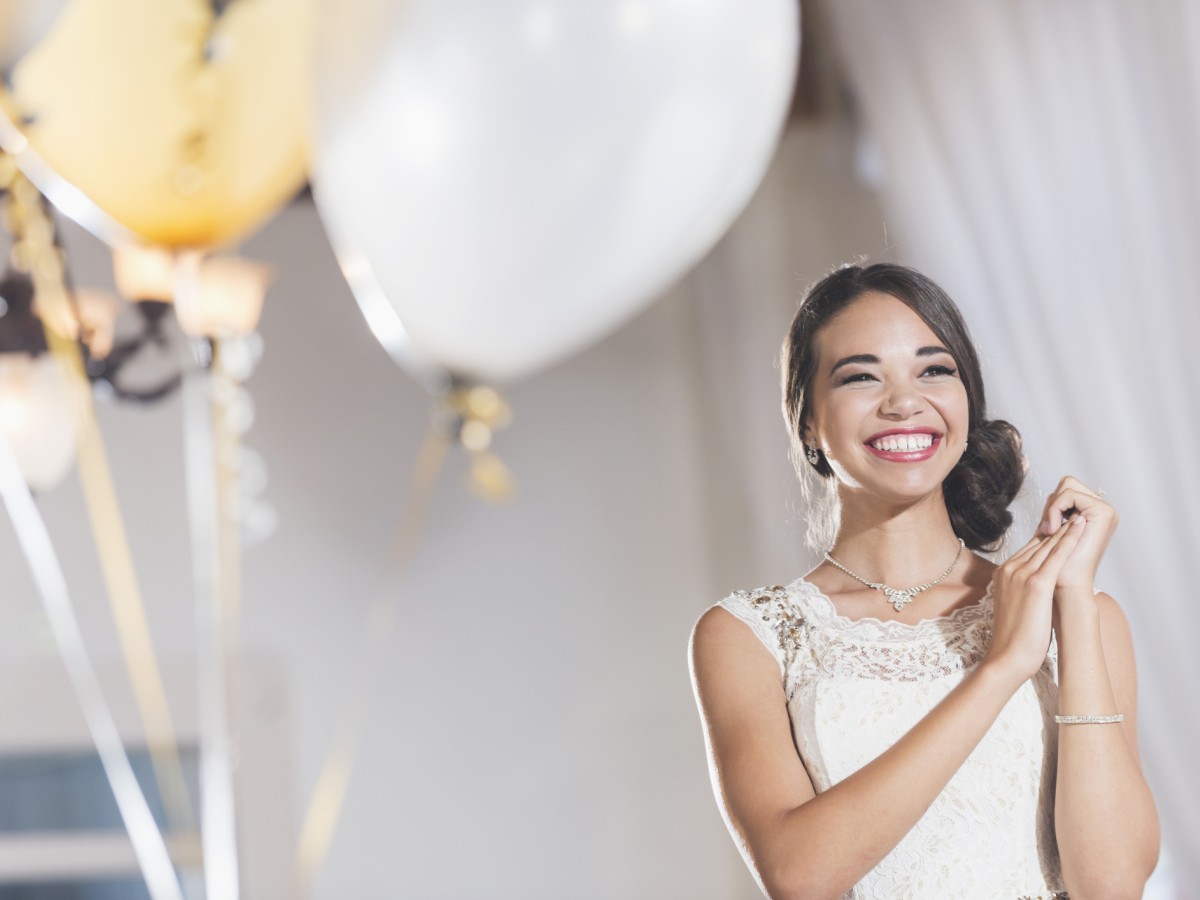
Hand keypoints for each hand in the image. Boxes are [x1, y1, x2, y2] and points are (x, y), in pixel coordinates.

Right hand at [985, 515, 1087, 682]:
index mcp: (1003, 573)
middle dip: (1056, 528)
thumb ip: (1022, 589)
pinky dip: (1069, 538)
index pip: (1028, 548)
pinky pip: (1056, 555)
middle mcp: (1010, 568)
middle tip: (1073, 513)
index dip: (1046, 536)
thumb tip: (1039, 587)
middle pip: (1037, 541)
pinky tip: (1080, 527)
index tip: (1061, 527)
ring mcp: (1021, 574)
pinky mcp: (1037, 583)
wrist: (1007, 656)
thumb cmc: (1013, 638)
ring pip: (1047, 544)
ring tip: (1079, 513)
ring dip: (1065, 527)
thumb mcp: (1014, 606)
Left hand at [1036, 475, 1117, 594]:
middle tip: (1046, 530)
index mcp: (1094, 514)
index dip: (1050, 507)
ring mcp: (1106, 510)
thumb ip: (1056, 516)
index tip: (1042, 531)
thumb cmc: (1058, 565)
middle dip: (1051, 504)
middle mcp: (1103, 510)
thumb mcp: (1054, 535)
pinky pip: (1069, 494)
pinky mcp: (1103, 512)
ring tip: (1048, 532)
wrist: (1068, 585)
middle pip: (1067, 483)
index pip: (1065, 490)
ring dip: (1051, 508)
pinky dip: (1055, 509)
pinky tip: (1052, 530)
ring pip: (1067, 486)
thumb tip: (1050, 498)